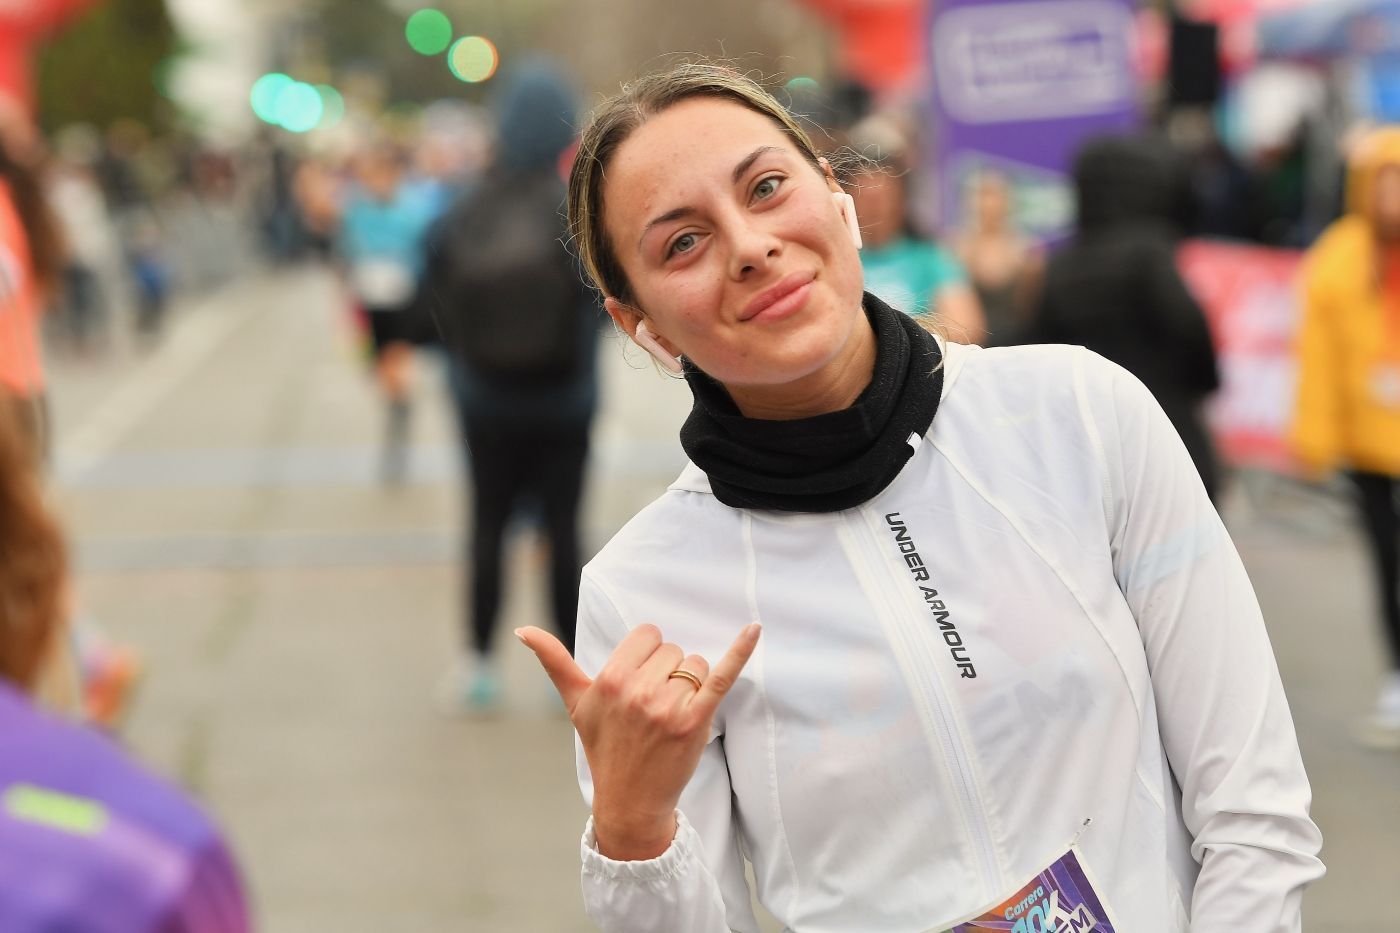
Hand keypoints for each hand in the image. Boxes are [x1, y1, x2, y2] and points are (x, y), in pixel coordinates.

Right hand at [516, 621, 760, 859]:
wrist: (630, 802)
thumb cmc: (604, 748)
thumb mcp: (576, 705)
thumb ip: (553, 662)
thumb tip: (522, 630)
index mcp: (610, 680)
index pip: (647, 636)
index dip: (648, 656)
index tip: (641, 681)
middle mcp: (637, 691)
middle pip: (673, 651)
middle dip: (668, 672)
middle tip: (654, 707)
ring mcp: (668, 707)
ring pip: (695, 665)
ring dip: (691, 684)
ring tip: (673, 714)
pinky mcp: (696, 722)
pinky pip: (721, 677)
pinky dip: (740, 651)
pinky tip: (754, 630)